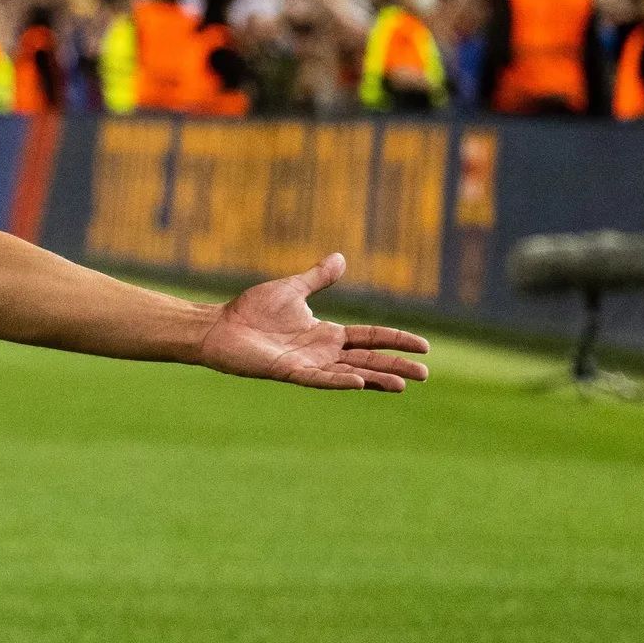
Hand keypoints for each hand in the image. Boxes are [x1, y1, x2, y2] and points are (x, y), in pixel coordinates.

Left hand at [197, 254, 432, 390]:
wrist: (218, 326)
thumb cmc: (250, 310)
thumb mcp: (292, 289)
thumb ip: (318, 278)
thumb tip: (341, 258)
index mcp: (326, 334)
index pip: (371, 338)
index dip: (396, 341)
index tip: (424, 346)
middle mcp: (322, 352)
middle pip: (368, 360)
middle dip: (395, 366)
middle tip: (425, 374)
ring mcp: (307, 364)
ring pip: (349, 374)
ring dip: (374, 378)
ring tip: (402, 384)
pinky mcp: (287, 371)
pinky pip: (317, 378)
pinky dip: (337, 381)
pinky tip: (358, 382)